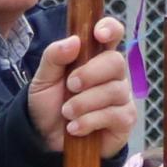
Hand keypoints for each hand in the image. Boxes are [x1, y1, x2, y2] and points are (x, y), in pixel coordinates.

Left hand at [30, 19, 135, 161]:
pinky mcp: (125, 120)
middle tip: (70, 85)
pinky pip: (115, 115)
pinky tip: (75, 128)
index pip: (112, 33)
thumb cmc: (48, 104)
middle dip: (90, 74)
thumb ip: (54, 56)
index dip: (111, 28)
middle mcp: (113, 75)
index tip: (98, 34)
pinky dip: (90, 121)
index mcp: (94, 57)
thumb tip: (74, 41)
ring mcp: (121, 97)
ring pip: (114, 91)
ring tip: (67, 113)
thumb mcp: (42, 78)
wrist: (45, 138)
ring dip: (84, 103)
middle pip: (116, 62)